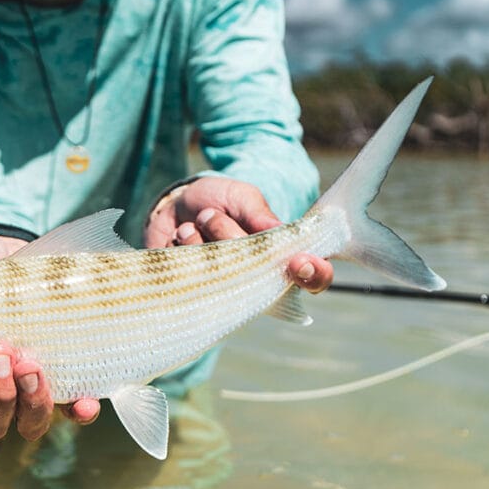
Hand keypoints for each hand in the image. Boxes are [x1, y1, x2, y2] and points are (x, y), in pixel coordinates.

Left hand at [144, 177, 332, 292]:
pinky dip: (182, 243)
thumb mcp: (242, 197)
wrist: (174, 204)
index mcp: (281, 258)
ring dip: (202, 234)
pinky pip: (190, 271)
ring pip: (219, 269)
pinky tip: (180, 236)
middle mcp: (257, 280)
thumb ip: (258, 214)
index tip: (298, 261)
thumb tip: (278, 231)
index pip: (314, 279)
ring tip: (198, 223)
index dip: (314, 274)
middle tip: (212, 214)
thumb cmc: (217, 201)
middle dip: (228, 232)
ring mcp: (225, 290)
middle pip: (254, 269)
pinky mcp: (194, 291)